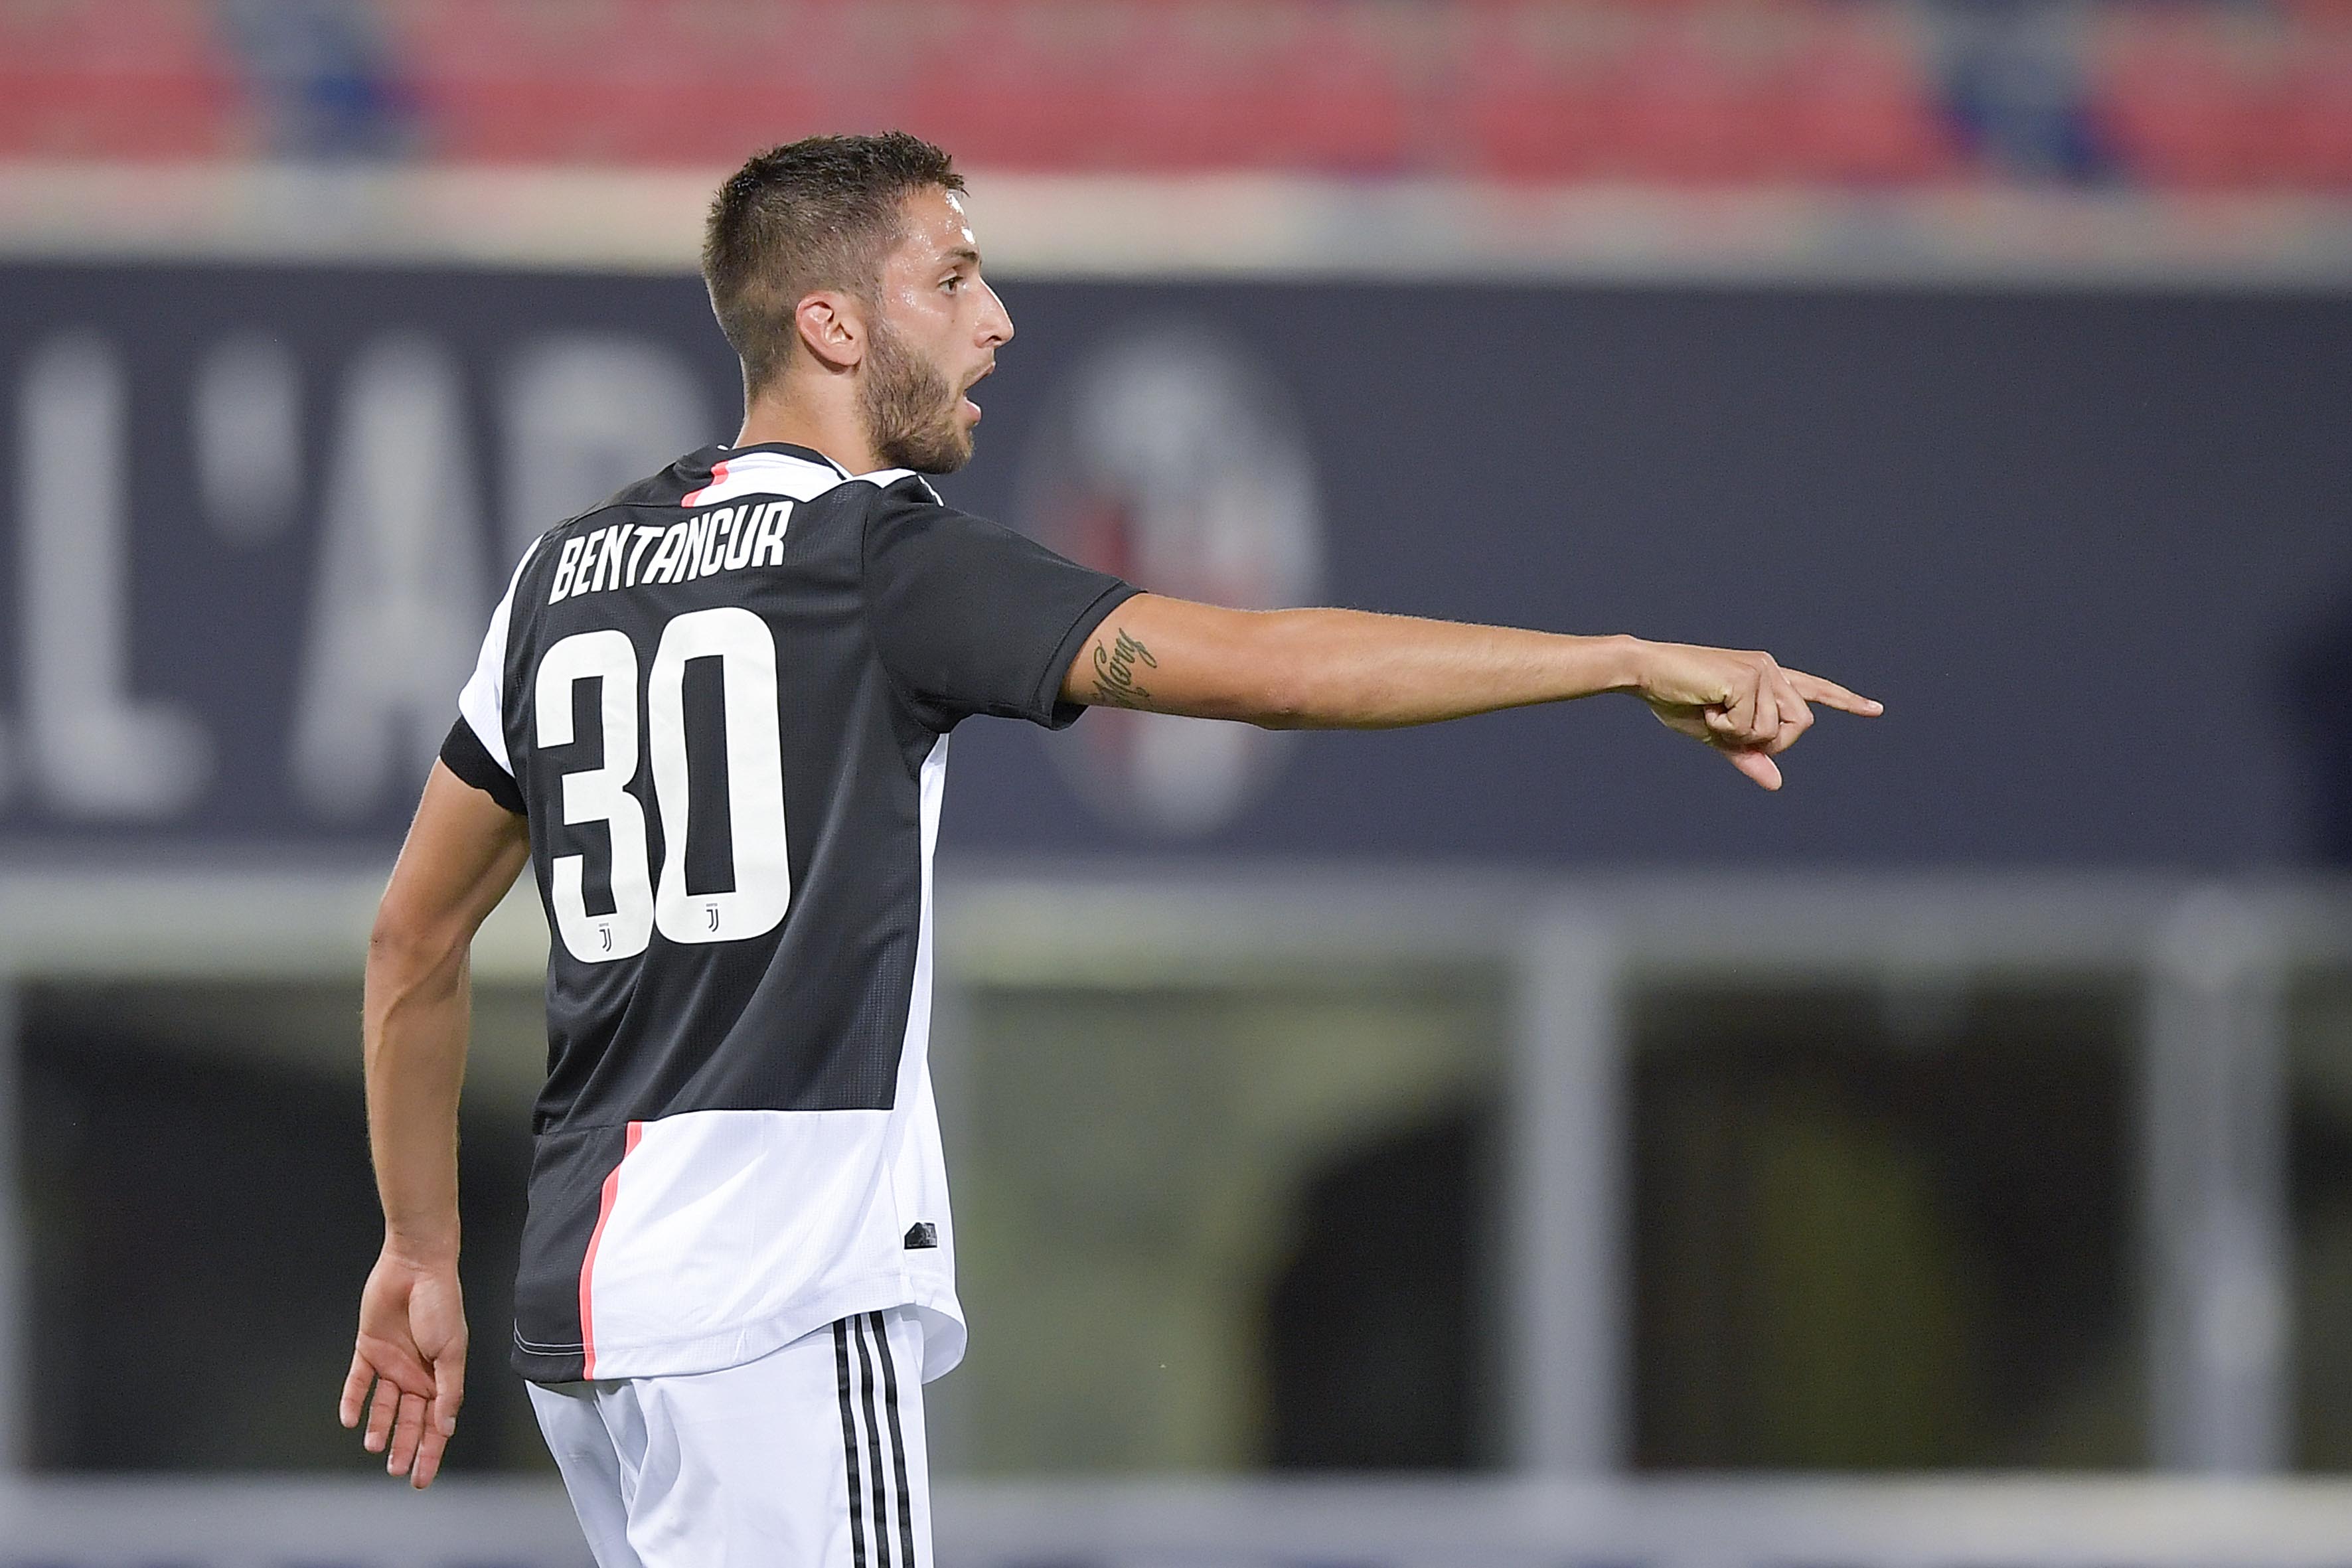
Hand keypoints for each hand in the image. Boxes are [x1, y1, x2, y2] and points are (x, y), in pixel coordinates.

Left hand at [339, 1243, 466, 1487]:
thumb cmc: (442, 1304)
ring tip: (374, 1446)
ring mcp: (392, 1363)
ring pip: (384, 1406)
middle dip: (405, 1447)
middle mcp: (416, 1374)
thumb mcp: (452, 1352)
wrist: (415, 1267)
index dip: (430, 1451)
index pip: (436, 1423)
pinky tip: (350, 1419)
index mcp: (440, 1376)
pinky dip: (353, 1401)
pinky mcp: (368, 1350)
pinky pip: (358, 1382)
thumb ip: (448, 1391)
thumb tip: (447, 1426)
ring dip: (379, 1427)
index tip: (422, 1477)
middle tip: (398, 1472)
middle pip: (410, 1420)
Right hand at [1631, 639, 1881, 789]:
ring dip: (1740, 734)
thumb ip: (1749, 755)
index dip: (1846, 701)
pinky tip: (1707, 705)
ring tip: (1712, 711)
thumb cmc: (1677, 700)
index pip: (1814, 690)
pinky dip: (1726, 727)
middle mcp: (1771, 669)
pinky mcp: (1749, 676)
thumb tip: (1776, 783)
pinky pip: (1753, 725)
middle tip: (1728, 728)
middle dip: (1768, 741)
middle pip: (1801, 724)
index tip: (1876, 709)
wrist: (1646, 673)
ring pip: (1776, 729)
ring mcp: (1763, 670)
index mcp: (1767, 678)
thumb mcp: (1718, 735)